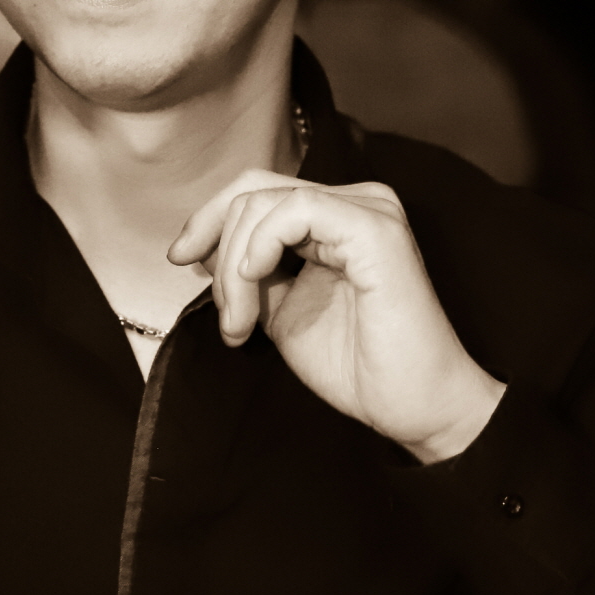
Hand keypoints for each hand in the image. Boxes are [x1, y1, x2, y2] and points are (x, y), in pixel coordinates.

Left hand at [169, 172, 504, 462]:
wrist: (413, 406)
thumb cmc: (359, 366)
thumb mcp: (283, 311)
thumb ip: (251, 273)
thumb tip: (203, 247)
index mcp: (337, 218)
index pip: (258, 190)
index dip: (209, 219)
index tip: (180, 259)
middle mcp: (357, 202)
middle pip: (254, 188)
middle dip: (217, 246)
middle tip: (228, 316)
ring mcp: (369, 209)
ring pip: (265, 202)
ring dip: (235, 267)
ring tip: (243, 323)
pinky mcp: (375, 228)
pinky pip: (296, 210)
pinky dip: (260, 248)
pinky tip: (256, 289)